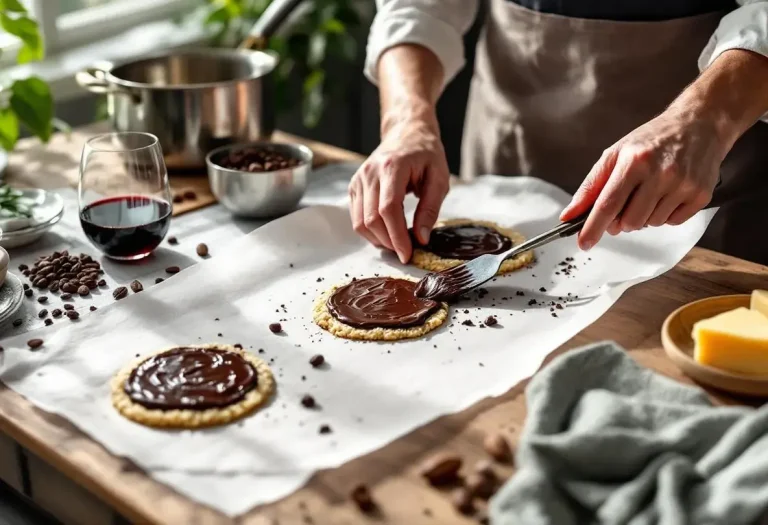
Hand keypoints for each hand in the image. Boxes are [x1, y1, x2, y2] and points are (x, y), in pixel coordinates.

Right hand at [348, 114, 449, 262]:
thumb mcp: (439, 179)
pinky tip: (387, 233)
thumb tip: (421, 239)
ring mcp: (358, 179)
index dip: (397, 236)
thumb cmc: (426, 155)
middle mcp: (370, 173)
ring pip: (360, 222)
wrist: (406, 134)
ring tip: (397, 243)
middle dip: (389, 242)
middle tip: (406, 252)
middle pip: (371, 219)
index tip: (408, 254)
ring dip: (378, 240)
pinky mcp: (354, 186)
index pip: (388, 209)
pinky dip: (370, 232)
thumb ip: (430, 209)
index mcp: (392, 167)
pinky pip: (356, 217)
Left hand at [560, 106, 726, 249]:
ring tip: (651, 191)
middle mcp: (660, 173)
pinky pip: (672, 222)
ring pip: (650, 224)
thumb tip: (569, 215)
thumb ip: (591, 186)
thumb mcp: (616, 154)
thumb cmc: (652, 140)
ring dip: (644, 215)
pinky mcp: (700, 195)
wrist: (700, 124)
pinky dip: (665, 214)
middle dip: (621, 220)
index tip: (583, 243)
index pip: (608, 204)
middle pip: (629, 221)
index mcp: (634, 161)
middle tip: (626, 202)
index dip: (593, 227)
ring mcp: (683, 185)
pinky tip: (668, 193)